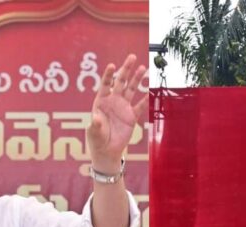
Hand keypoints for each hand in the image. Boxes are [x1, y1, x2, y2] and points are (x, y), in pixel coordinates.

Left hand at [86, 54, 147, 172]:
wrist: (107, 150)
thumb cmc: (97, 140)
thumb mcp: (94, 132)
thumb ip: (95, 125)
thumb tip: (96, 119)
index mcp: (101, 101)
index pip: (105, 84)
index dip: (109, 75)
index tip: (113, 65)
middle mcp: (113, 101)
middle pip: (120, 82)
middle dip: (126, 70)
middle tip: (132, 57)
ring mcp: (123, 107)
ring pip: (131, 90)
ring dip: (137, 79)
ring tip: (143, 68)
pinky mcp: (131, 116)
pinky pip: (140, 106)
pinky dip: (145, 100)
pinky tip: (151, 91)